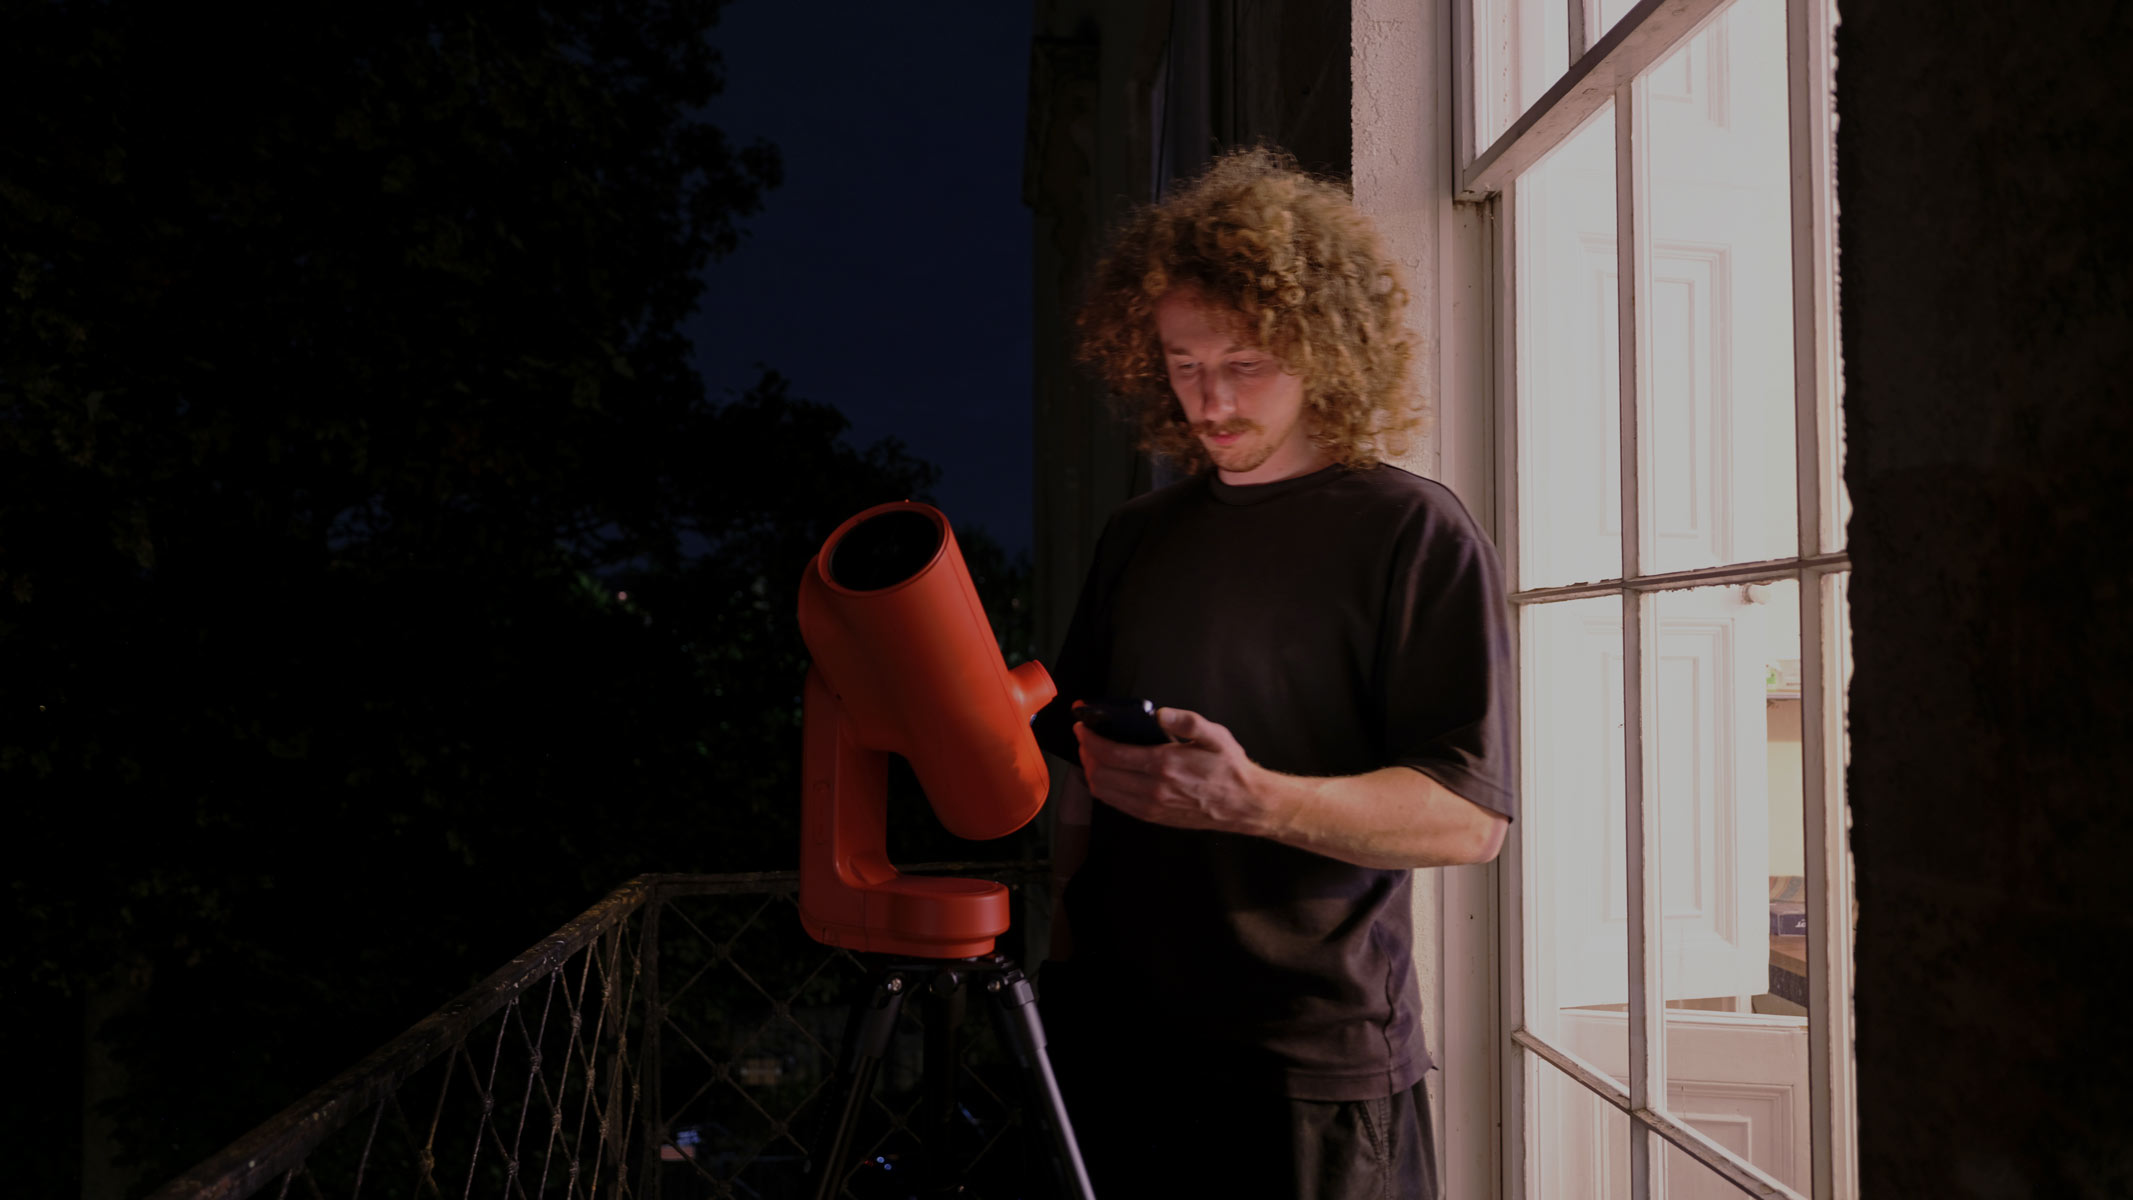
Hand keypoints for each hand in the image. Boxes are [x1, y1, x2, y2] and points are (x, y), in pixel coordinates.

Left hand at [1073, 706, 1288, 835]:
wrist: (1244, 804)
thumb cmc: (1230, 769)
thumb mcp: (1215, 735)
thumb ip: (1187, 720)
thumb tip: (1160, 713)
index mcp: (1164, 765)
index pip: (1111, 753)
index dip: (1089, 739)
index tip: (1082, 726)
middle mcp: (1153, 789)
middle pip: (1100, 774)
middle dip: (1086, 754)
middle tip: (1086, 739)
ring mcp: (1151, 807)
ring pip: (1104, 792)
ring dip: (1092, 772)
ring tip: (1093, 755)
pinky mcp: (1153, 817)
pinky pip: (1117, 805)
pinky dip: (1104, 789)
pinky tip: (1108, 775)